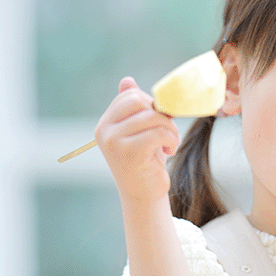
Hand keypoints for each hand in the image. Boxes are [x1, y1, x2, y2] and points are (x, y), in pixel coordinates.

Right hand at [95, 77, 180, 202]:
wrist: (145, 195)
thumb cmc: (146, 160)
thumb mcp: (140, 131)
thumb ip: (133, 107)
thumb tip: (127, 80)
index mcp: (106, 123)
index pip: (130, 95)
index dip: (152, 104)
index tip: (159, 122)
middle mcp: (104, 130)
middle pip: (139, 101)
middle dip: (161, 113)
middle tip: (169, 132)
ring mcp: (114, 142)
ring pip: (152, 116)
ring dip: (170, 129)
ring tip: (171, 143)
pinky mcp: (129, 153)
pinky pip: (158, 132)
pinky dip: (170, 139)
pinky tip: (169, 151)